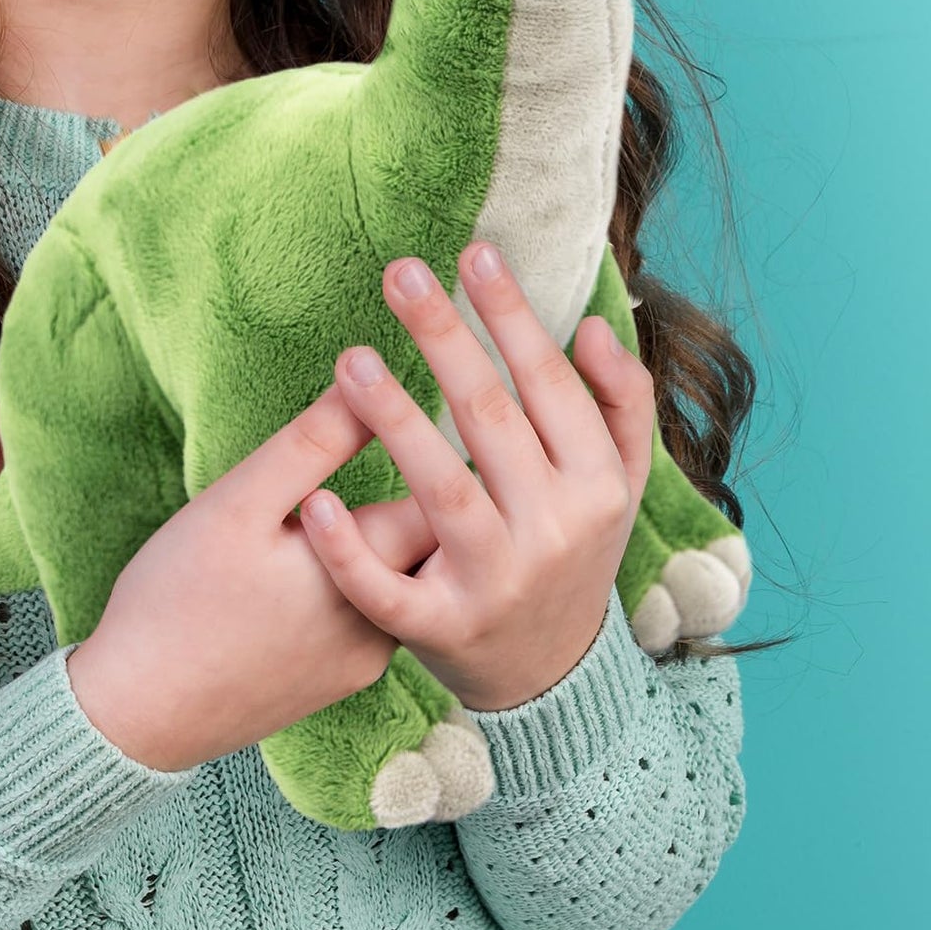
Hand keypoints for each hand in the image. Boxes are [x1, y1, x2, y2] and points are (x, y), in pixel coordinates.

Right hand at [65, 383, 446, 774]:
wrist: (138, 717)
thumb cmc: (178, 598)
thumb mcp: (239, 503)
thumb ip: (314, 442)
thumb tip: (367, 379)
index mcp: (368, 570)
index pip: (440, 493)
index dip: (425, 445)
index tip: (405, 413)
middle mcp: (385, 624)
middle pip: (425, 541)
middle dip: (404, 490)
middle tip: (375, 449)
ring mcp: (363, 663)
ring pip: (397, 579)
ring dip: (378, 541)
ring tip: (342, 502)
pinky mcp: (337, 687)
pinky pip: (369, 617)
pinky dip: (355, 583)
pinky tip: (309, 569)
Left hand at [299, 241, 655, 712]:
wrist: (553, 678)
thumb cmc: (573, 549)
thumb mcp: (616, 481)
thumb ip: (617, 402)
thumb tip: (591, 325)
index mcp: (597, 487)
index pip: (550, 385)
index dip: (514, 316)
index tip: (475, 251)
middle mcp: (552, 531)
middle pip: (490, 420)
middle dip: (445, 339)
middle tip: (399, 273)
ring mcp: (495, 584)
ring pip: (441, 492)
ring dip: (394, 421)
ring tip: (349, 358)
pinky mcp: (440, 631)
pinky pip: (386, 589)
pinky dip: (348, 550)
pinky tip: (313, 500)